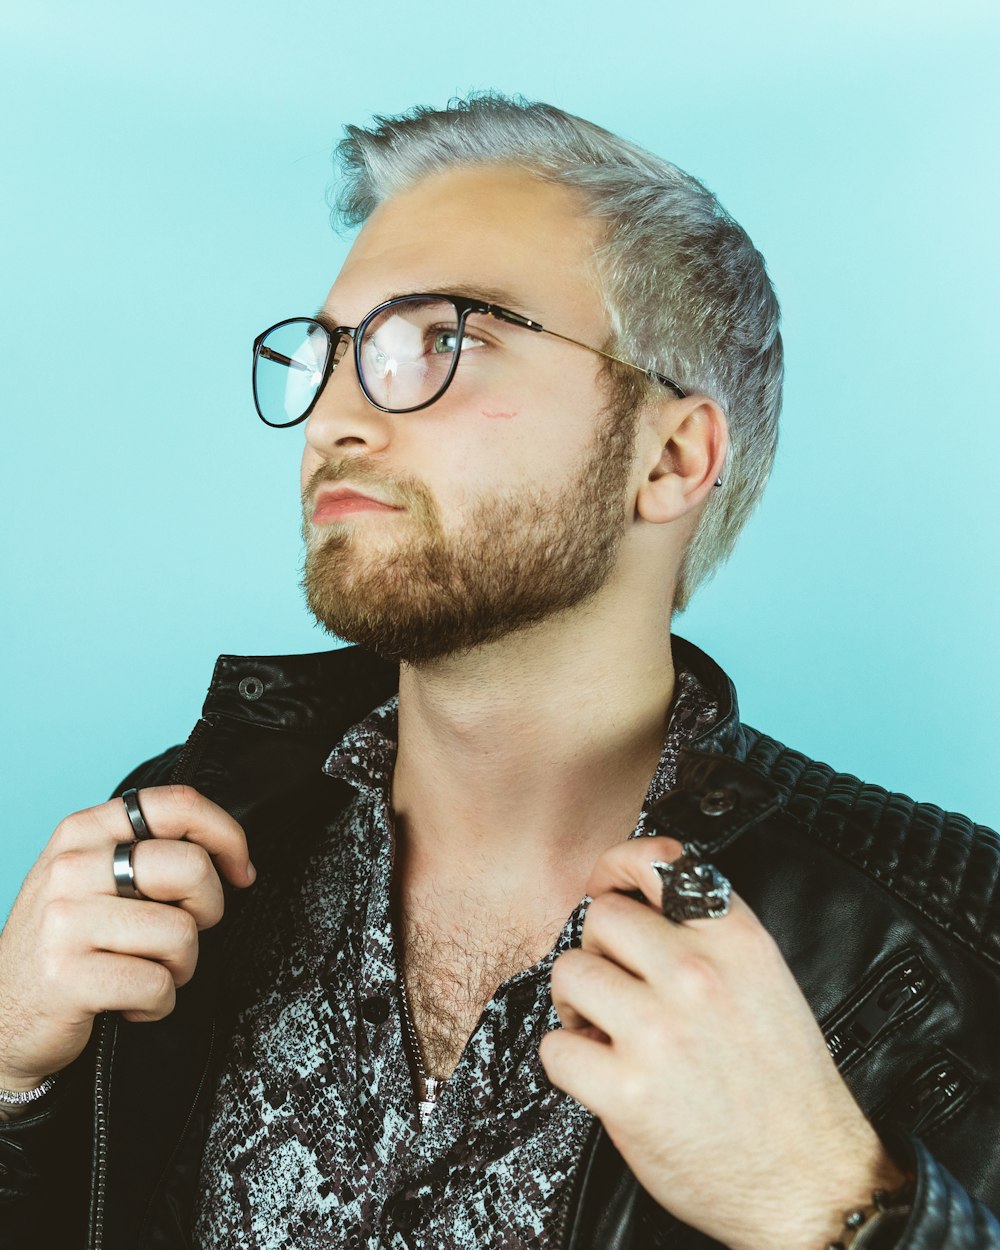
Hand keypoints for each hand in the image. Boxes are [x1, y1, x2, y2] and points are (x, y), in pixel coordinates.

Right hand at [0, 785, 253, 1102]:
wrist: (3, 1016)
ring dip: (180, 967)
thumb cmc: (70, 942)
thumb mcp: (96, 877)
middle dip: (208, 909)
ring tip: (145, 972)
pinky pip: (157, 985)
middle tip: (182, 932)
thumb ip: (149, 851)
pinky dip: (158, 1003)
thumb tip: (232, 856)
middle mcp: (71, 866)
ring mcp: (65, 920)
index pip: (177, 803)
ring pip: (181, 933)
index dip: (227, 834)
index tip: (241, 870)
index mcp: (85, 830)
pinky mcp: (66, 976)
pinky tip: (126, 1001)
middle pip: (191, 867)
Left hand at [538, 836, 906, 1249]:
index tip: (606, 885)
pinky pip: (555, 1047)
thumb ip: (708, 934)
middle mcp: (697, 974)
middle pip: (602, 917)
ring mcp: (659, 1031)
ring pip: (570, 972)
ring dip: (576, 1002)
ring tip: (606, 1030)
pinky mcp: (626, 1091)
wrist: (812, 1182)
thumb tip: (633, 900)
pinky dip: (568, 1060)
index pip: (659, 859)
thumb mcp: (765, 979)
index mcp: (737, 939)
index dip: (617, 865)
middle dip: (600, 949)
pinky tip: (601, 1074)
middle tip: (616, 986)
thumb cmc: (784, 1084)